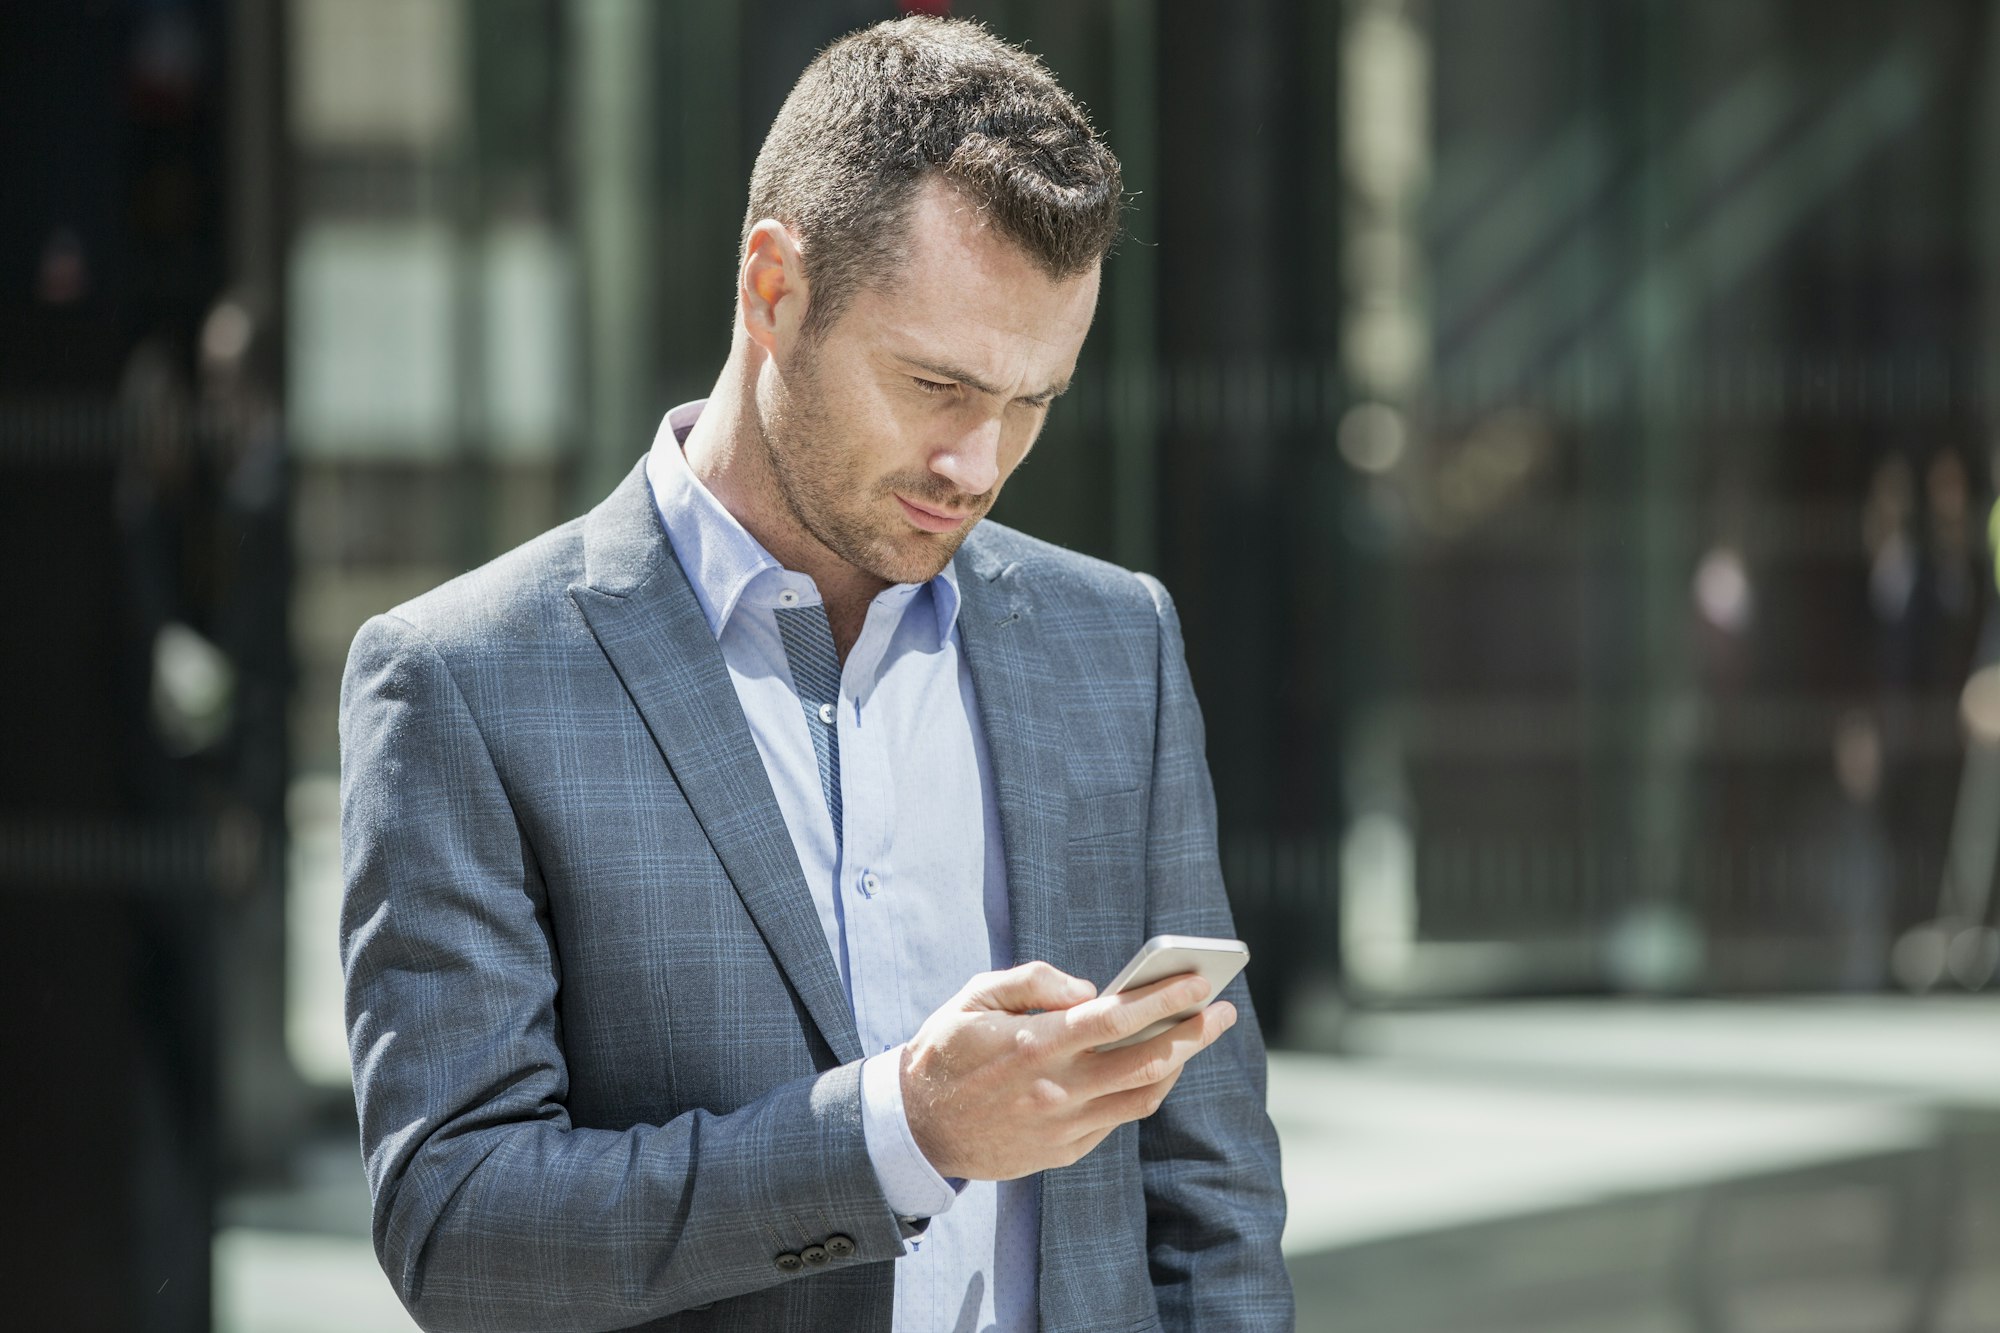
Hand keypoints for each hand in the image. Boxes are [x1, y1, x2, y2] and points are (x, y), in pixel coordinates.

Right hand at [899, 960, 1238, 1180]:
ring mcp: (1063, 1127)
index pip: (1116, 1018)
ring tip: (1196, 1037)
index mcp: (1035, 1045)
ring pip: (1142, 1096)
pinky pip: (1118, 1120)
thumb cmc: (946, 1051)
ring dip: (1177, 1064)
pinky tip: (1155, 1069)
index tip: (1200, 980)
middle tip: (1222, 1010)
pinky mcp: (1063, 1151)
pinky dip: (1143, 1092)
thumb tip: (1090, 989)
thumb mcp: (975, 998)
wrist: (915, 1129)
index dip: (1165, 998)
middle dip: (1192, 1032)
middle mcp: (1056, 1089)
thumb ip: (1033, 982)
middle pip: (1146, 1061)